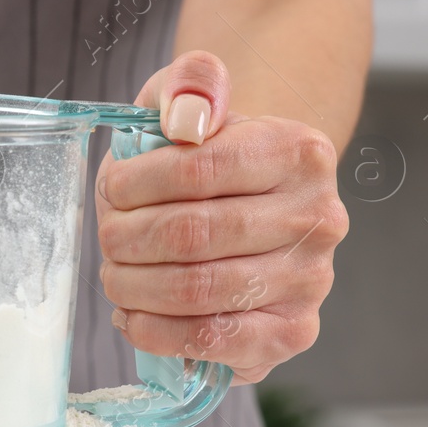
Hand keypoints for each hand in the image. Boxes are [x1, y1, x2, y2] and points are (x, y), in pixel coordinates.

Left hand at [95, 50, 348, 383]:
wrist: (249, 203)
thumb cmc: (207, 155)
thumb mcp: (190, 99)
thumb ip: (188, 84)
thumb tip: (188, 120)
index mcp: (300, 151)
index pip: (198, 170)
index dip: (135, 185)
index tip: (112, 190)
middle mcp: (318, 218)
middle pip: (192, 236)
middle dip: (126, 240)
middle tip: (108, 238)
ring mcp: (311, 281)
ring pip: (197, 291)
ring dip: (133, 286)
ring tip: (116, 274)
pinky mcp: (291, 332)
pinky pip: (215, 342)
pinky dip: (158, 332)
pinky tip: (135, 315)